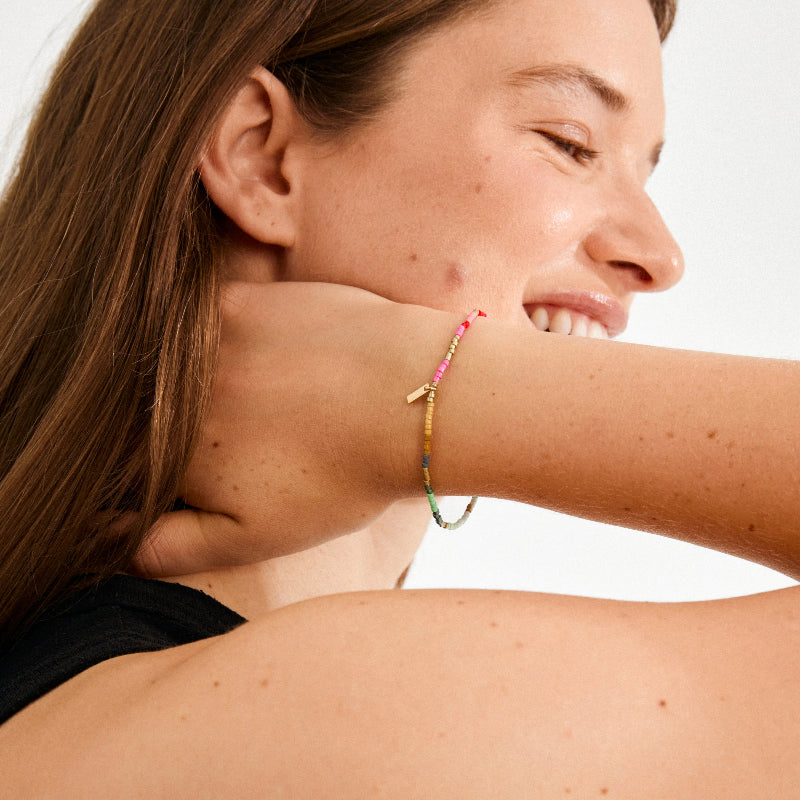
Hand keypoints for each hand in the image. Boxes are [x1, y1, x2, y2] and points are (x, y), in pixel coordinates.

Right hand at [135, 281, 438, 576]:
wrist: (406, 398)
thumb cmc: (341, 475)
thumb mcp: (254, 535)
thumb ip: (167, 546)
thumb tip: (97, 538)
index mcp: (169, 452)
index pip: (119, 463)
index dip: (145, 471)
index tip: (202, 470)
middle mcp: (170, 393)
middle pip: (136, 413)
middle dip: (168, 428)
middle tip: (246, 434)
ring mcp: (201, 339)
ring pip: (163, 365)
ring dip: (193, 383)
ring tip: (262, 401)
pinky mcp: (236, 299)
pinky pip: (196, 320)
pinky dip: (215, 341)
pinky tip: (265, 359)